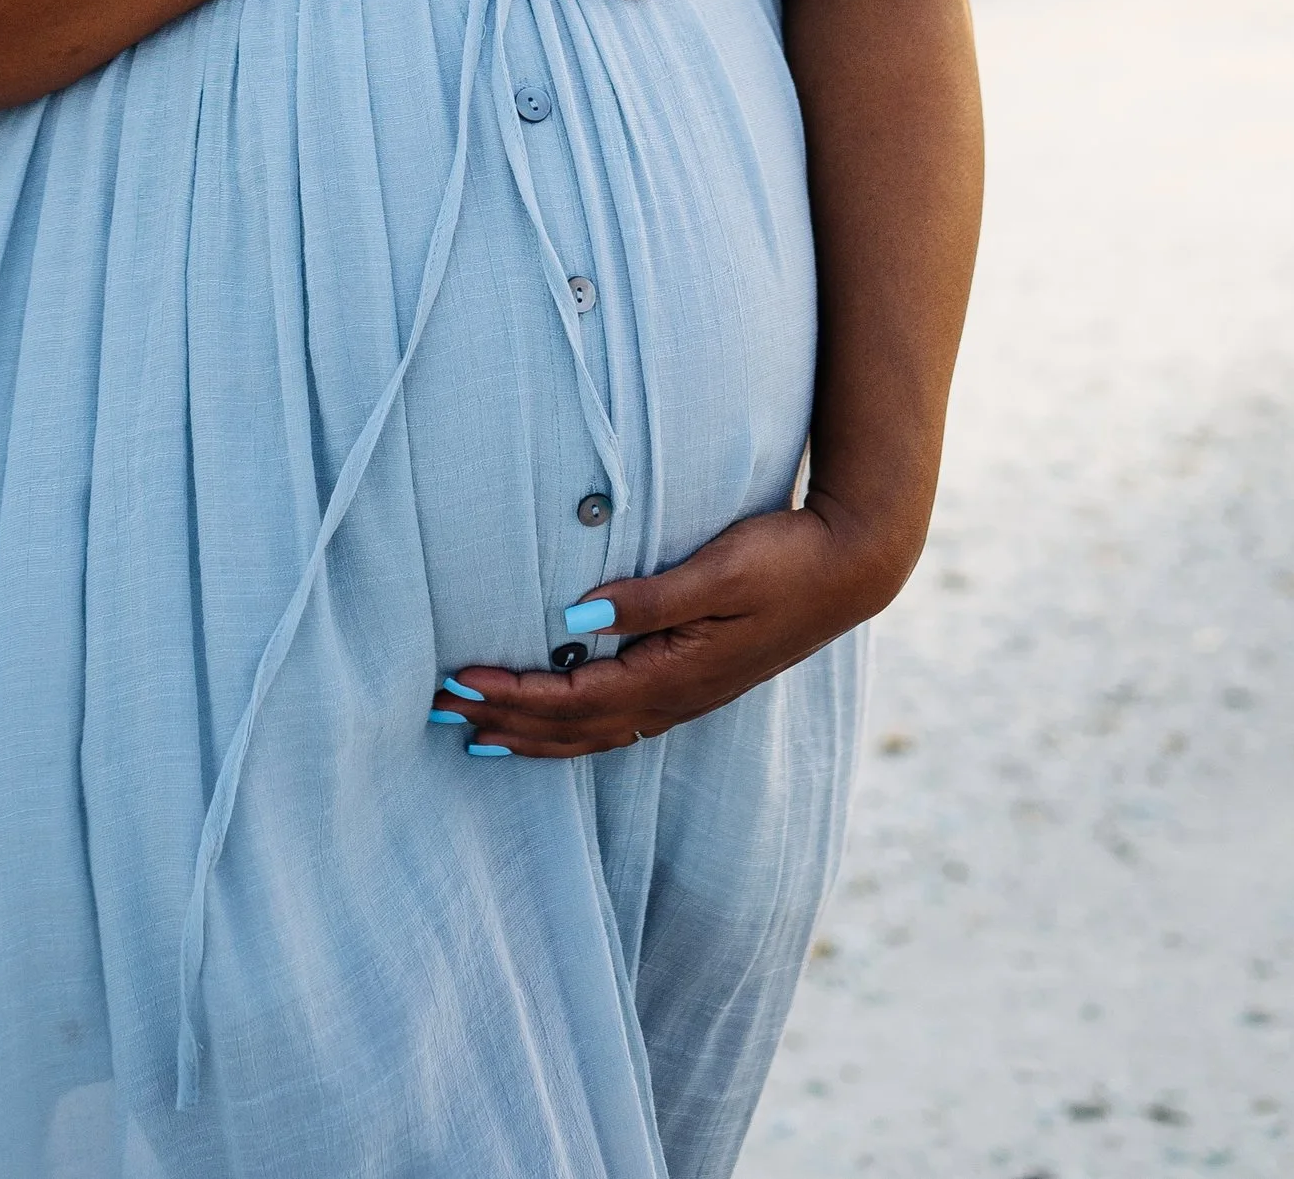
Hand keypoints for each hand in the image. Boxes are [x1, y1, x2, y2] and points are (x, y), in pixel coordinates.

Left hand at [440, 490, 911, 753]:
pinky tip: (553, 724)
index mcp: (675, 673)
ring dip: (533, 734)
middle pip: (573, 728)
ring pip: (593, 734)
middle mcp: (675, 697)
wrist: (850, 569)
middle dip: (506, 721)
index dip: (513, 695)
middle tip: (443, 711)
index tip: (459, 682)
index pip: (574, 699)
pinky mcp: (693, 682)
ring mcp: (686, 696)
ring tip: (479, 733)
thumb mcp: (718, 570)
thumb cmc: (784, 559)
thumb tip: (576, 617)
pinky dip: (571, 729)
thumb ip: (649, 598)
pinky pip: (617, 723)